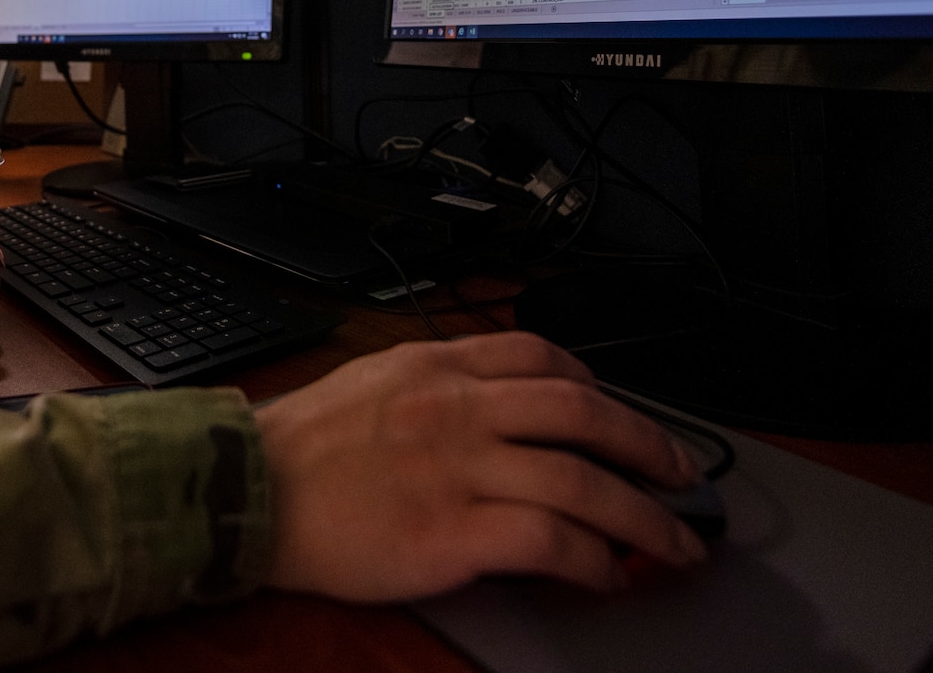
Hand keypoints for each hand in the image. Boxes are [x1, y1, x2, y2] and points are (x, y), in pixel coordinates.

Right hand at [253, 331, 706, 599]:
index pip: (543, 357)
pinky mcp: (453, 531)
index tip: (622, 415)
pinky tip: (608, 574)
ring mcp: (460, 468)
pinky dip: (593, 557)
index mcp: (439, 365)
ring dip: (643, 515)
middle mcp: (459, 407)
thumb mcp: (374, 381)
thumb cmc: (304, 445)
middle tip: (683, 475)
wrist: (249, 490)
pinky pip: (549, 540)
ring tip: (672, 542)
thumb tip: (498, 402)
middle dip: (648, 445)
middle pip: (583, 413)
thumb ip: (437, 381)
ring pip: (582, 480)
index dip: (600, 387)